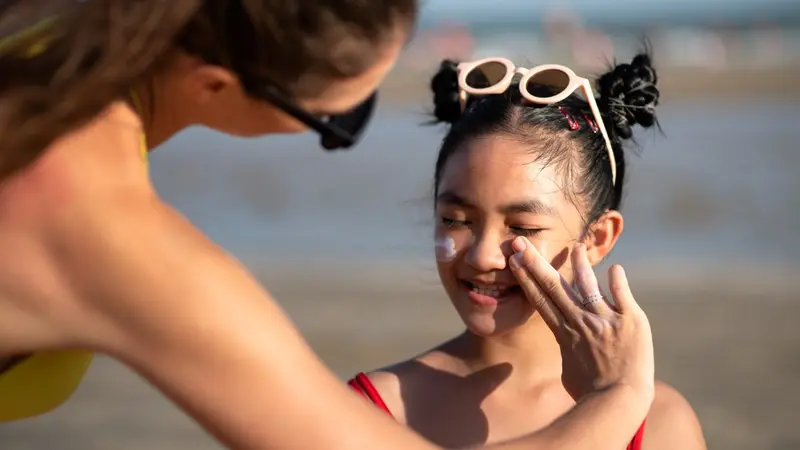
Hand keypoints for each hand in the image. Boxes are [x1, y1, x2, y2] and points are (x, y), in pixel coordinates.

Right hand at [508, 237, 653, 402]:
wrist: (619, 401)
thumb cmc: (591, 393)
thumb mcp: (569, 372)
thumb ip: (568, 350)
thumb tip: (566, 342)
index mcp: (564, 333)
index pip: (540, 299)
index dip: (526, 277)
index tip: (514, 260)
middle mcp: (581, 322)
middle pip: (553, 286)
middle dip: (535, 263)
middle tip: (521, 243)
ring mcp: (605, 320)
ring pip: (588, 285)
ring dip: (579, 265)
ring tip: (575, 247)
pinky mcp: (630, 321)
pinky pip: (623, 295)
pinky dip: (618, 281)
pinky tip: (615, 268)